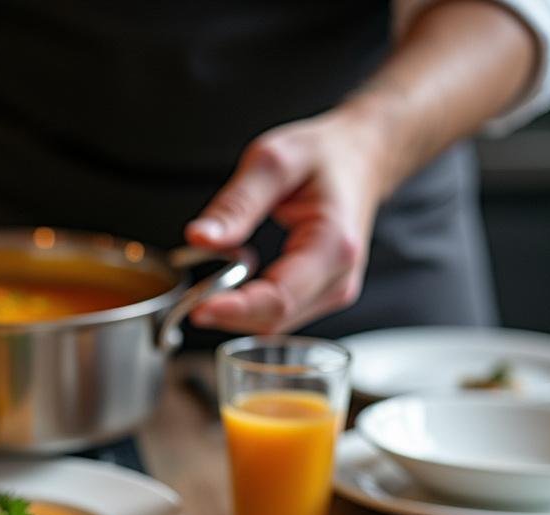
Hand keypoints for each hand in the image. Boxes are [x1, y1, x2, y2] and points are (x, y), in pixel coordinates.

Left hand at [184, 108, 389, 333]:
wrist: (361, 157)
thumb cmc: (323, 155)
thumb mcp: (273, 161)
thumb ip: (236, 203)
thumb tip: (200, 238)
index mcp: (333, 245)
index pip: (280, 299)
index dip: (235, 310)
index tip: (197, 308)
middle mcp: (339, 277)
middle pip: (274, 319)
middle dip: (228, 314)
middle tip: (188, 297)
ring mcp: (333, 290)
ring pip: (274, 323)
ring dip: (236, 312)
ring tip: (208, 284)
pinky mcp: (321, 294)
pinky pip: (278, 314)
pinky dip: (248, 306)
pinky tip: (231, 283)